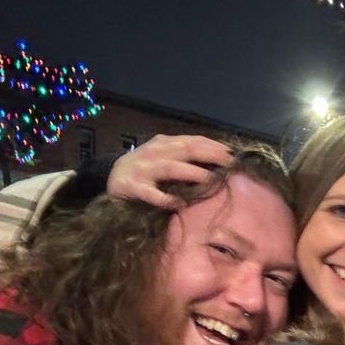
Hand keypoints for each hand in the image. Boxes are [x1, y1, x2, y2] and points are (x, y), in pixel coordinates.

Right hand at [106, 134, 233, 209]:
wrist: (110, 180)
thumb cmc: (145, 172)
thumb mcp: (165, 159)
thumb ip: (186, 159)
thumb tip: (220, 164)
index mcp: (164, 143)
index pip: (194, 141)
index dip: (215, 146)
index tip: (235, 155)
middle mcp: (154, 152)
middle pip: (187, 149)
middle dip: (211, 156)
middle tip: (231, 165)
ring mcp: (141, 169)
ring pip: (170, 167)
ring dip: (192, 173)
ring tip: (211, 180)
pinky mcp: (131, 187)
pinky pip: (150, 193)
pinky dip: (165, 198)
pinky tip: (179, 204)